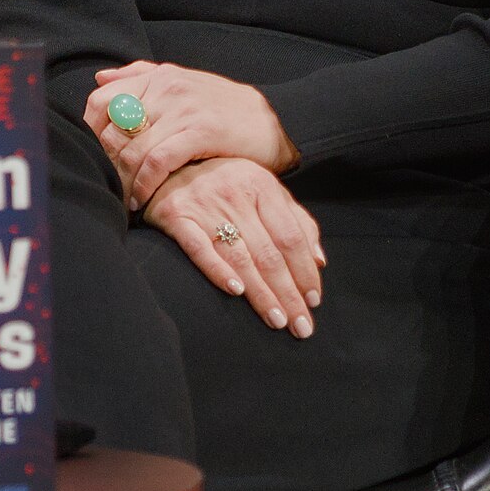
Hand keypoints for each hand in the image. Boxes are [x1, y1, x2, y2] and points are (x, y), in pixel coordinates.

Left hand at [84, 61, 297, 211]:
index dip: (90, 133)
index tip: (94, 158)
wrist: (276, 121)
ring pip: (132, 149)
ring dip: (123, 180)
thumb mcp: (183, 83)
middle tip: (106, 185)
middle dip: (105, 162)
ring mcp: (183, 108)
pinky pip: (157, 161)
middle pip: (111, 128)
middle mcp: (166, 88)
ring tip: (122, 198)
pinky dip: (144, 184)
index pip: (100, 100)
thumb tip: (100, 78)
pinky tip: (142, 200)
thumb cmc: (224, 109)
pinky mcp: (200, 131)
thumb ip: (141, 77)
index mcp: (158, 76)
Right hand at [142, 159, 324, 336]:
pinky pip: (199, 248)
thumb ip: (295, 221)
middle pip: (268, 253)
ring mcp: (204, 205)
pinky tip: (235, 291)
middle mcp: (236, 194)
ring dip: (260, 293)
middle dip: (287, 293)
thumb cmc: (226, 182)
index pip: (291, 236)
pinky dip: (217, 270)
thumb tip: (319, 261)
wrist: (170, 164)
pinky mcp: (176, 216)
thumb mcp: (265, 191)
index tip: (313, 301)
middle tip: (300, 325)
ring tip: (276, 320)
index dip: (305, 271)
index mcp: (262, 186)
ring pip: (239, 257)